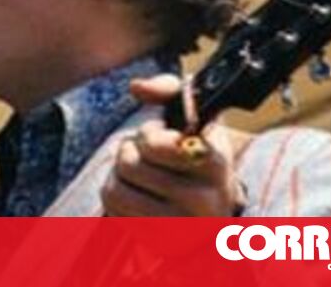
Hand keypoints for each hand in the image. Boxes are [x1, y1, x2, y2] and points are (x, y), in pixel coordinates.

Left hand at [100, 74, 246, 216]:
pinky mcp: (162, 243)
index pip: (154, 144)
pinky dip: (117, 196)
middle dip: (130, 152)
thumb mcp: (194, 117)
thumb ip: (169, 89)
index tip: (166, 138)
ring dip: (120, 175)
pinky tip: (138, 194)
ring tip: (140, 174)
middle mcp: (205, 199)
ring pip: (115, 188)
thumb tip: (137, 87)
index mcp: (214, 161)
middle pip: (128, 163)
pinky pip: (114, 210)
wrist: (216, 207)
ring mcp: (182, 226)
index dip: (149, 135)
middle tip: (148, 157)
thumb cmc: (197, 154)